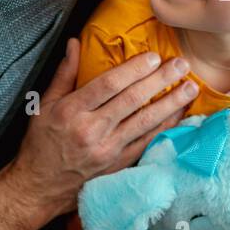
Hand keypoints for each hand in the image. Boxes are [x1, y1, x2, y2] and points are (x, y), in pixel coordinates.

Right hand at [0, 38, 196, 229]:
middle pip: (132, 100)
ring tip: (190, 87)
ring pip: (145, 122)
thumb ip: (64, 74)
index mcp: (71, 111)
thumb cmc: (41, 142)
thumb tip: (75, 42)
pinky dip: (166, 127)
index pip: (108, 85)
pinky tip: (180, 114)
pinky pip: (147, 142)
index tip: (153, 56)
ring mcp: (108, 150)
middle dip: (160, 80)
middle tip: (181, 64)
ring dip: (171, 103)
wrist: (39, 187)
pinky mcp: (119, 164)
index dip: (133, 69)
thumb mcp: (44, 105)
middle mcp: (91, 130)